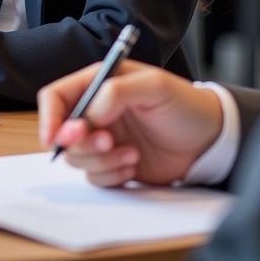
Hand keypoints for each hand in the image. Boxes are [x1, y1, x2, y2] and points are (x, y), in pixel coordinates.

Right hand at [37, 60, 222, 186]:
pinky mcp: (113, 164)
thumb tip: (88, 113)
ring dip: (101, 160)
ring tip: (131, 154)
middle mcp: (95, 111)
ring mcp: (103, 139)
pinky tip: (134, 165)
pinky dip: (111, 175)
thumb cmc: (184, 105)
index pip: (57, 96)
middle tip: (109, 141)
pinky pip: (96, 177)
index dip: (49, 116)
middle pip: (63, 132)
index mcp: (98, 83)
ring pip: (78, 158)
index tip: (54, 138)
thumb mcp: (154, 86)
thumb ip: (116, 92)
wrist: (210, 140)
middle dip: (82, 142)